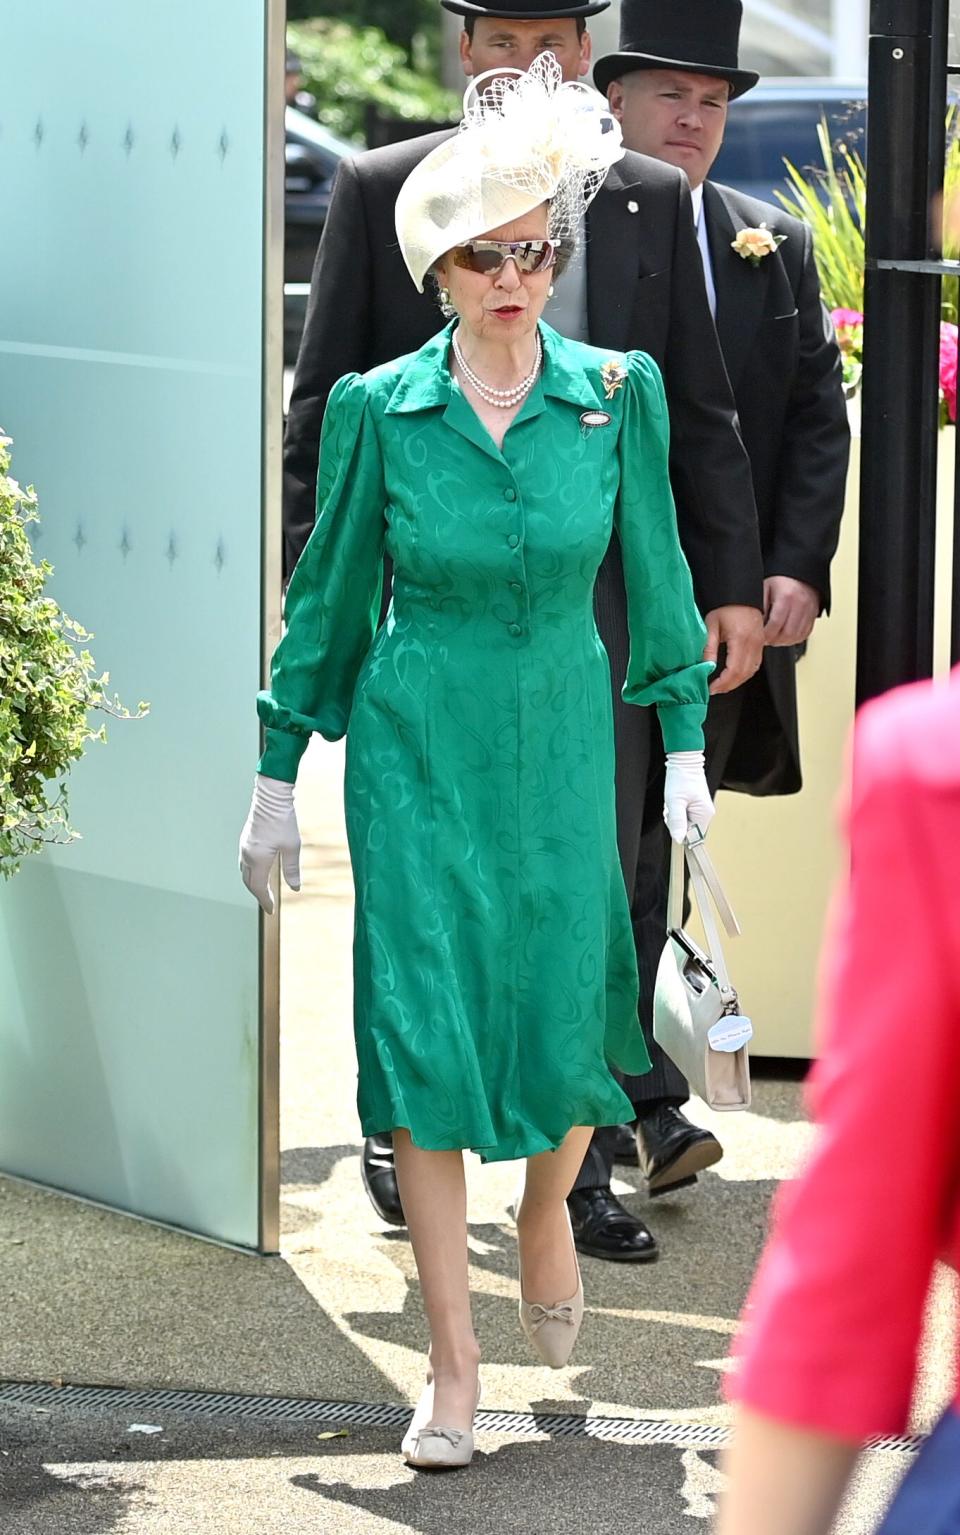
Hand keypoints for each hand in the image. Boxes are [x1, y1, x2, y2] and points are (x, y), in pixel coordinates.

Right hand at [239, 774, 301, 914]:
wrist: (271, 797)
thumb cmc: (283, 820)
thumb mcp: (292, 847)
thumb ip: (292, 869)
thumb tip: (296, 888)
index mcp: (257, 859)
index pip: (258, 888)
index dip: (265, 901)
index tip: (271, 911)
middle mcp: (247, 855)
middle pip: (249, 882)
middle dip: (258, 894)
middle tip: (269, 904)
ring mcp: (244, 847)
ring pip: (245, 872)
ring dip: (253, 884)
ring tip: (264, 891)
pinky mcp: (245, 840)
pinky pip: (245, 862)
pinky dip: (251, 873)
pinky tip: (259, 872)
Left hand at [663, 751, 714, 843]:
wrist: (683, 762)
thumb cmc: (680, 778)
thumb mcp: (674, 801)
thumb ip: (677, 821)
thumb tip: (678, 839)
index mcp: (704, 815)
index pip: (692, 837)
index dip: (680, 831)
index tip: (674, 819)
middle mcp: (706, 814)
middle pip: (687, 830)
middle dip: (676, 821)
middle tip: (673, 806)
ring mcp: (701, 810)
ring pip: (684, 823)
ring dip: (675, 815)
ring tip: (675, 801)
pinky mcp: (696, 806)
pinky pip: (684, 816)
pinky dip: (677, 810)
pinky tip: (676, 801)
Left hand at [703, 605, 763, 694]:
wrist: (742, 596)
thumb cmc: (726, 608)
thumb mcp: (711, 625)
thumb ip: (709, 647)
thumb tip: (706, 667)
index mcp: (741, 638)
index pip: (734, 669)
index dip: (723, 683)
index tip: (711, 688)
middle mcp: (754, 643)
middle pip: (744, 674)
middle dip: (728, 686)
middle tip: (714, 690)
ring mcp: (760, 645)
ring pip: (751, 672)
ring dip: (736, 682)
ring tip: (722, 685)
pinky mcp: (761, 645)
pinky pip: (755, 665)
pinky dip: (744, 674)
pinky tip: (733, 676)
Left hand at [763, 576, 819, 646]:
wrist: (798, 572)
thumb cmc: (780, 579)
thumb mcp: (765, 588)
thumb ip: (761, 606)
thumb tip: (756, 624)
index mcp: (786, 597)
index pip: (775, 624)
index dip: (766, 635)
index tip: (760, 637)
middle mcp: (800, 604)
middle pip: (787, 633)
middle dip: (775, 641)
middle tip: (767, 640)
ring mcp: (809, 610)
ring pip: (797, 636)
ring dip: (784, 641)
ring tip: (775, 639)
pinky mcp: (814, 614)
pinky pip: (805, 634)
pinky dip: (795, 639)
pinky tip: (786, 636)